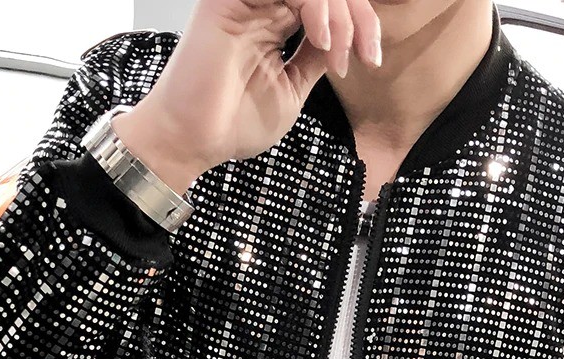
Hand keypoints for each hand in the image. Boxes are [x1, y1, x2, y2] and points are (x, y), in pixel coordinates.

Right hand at [113, 0, 381, 189]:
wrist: (193, 140)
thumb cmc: (233, 123)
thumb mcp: (293, 89)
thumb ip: (316, 57)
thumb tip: (344, 36)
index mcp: (276, 22)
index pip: (328, 4)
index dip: (360, 24)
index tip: (370, 60)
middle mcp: (263, 4)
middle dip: (358, 16)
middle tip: (364, 54)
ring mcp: (249, 0)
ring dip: (340, 13)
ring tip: (338, 53)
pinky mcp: (232, 0)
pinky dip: (316, 6)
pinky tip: (321, 39)